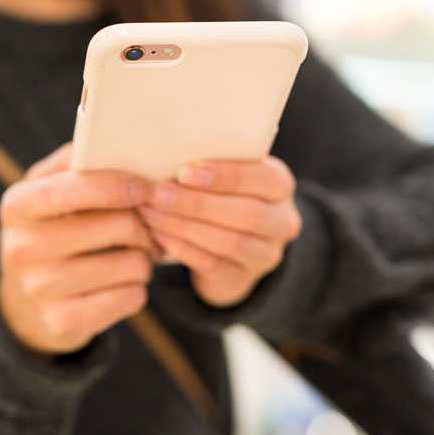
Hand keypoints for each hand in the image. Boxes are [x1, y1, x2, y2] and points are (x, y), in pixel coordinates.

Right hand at [0, 142, 160, 355]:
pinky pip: (131, 298)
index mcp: (18, 206)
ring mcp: (40, 290)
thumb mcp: (49, 190)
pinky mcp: (63, 323)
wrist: (25, 302)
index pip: (71, 190)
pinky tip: (123, 283)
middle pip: (114, 228)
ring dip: (145, 259)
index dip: (116, 186)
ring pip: (131, 265)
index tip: (144, 186)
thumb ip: (77, 162)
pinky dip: (137, 289)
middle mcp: (22, 248)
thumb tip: (116, 137)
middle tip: (152, 226)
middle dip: (145, 225)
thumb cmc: (52, 229)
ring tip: (136, 255)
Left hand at [137, 156, 302, 307]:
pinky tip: (158, 235)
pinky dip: (181, 248)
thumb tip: (166, 154)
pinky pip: (211, 264)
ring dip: (184, 226)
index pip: (264, 179)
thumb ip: (209, 166)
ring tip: (150, 212)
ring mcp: (265, 255)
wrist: (232, 247)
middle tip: (158, 193)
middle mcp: (282, 222)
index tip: (184, 171)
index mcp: (280, 185)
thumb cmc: (223, 195)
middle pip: (247, 214)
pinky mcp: (241, 280)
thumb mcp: (226, 176)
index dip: (226, 175)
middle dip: (197, 203)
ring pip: (229, 242)